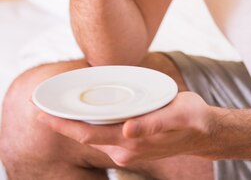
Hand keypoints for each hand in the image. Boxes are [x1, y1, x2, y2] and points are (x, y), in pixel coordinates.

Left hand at [37, 92, 219, 167]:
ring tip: (57, 107)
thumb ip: (152, 124)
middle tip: (40, 107)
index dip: (62, 125)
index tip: (42, 114)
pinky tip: (85, 113)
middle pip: (84, 135)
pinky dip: (89, 123)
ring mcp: (125, 148)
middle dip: (61, 123)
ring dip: (73, 123)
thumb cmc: (192, 119)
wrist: (206, 133)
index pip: (87, 133)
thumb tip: (127, 130)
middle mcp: (123, 149)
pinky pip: (102, 134)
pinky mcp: (130, 143)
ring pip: (92, 135)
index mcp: (129, 142)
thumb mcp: (176, 115)